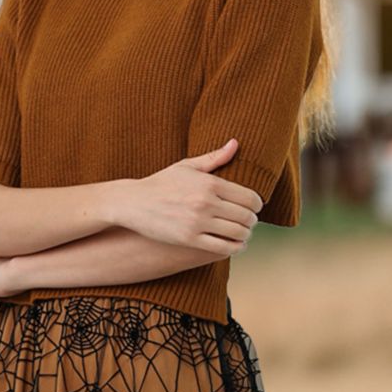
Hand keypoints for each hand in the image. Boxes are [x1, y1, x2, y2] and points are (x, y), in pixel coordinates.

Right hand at [129, 139, 263, 252]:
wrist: (133, 202)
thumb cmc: (161, 183)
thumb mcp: (187, 166)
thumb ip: (214, 157)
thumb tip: (236, 143)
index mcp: (210, 183)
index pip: (249, 197)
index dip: (257, 205)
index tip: (254, 208)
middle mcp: (206, 203)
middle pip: (246, 217)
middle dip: (252, 221)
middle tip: (249, 222)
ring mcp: (198, 222)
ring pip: (237, 233)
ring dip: (245, 235)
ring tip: (243, 234)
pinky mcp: (190, 239)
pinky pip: (223, 248)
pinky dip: (235, 248)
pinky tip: (235, 245)